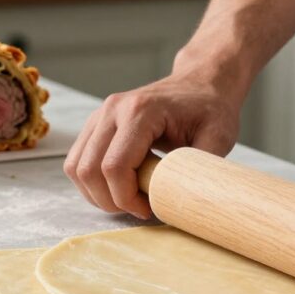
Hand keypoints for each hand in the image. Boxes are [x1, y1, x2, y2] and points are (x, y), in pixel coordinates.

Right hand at [64, 57, 243, 218]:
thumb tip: (185, 200)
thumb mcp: (218, 136)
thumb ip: (199, 167)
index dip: (125, 198)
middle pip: (88, 170)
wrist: (199, 83)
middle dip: (109, 200)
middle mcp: (113, 110)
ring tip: (127, 199)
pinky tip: (118, 187)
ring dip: (96, 194)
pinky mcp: (96, 124)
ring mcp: (100, 115)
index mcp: (140, 111)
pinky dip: (91, 182)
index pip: (114, 166)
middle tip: (138, 209)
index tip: (149, 209)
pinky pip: (77, 160)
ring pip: (76, 167)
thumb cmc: (210, 108)